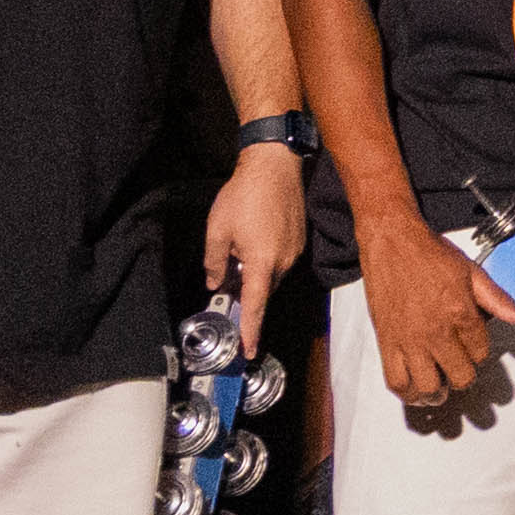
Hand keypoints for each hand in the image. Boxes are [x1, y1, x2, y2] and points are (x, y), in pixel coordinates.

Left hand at [206, 145, 305, 352]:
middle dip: (247, 289)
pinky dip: (266, 257)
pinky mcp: (300, 238)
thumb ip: (214, 262)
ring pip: (272, 273)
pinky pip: (280, 259)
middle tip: (227, 274)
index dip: (251, 330)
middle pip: (263, 289)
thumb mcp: (217, 230)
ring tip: (240, 244)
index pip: (256, 305)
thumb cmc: (243, 196)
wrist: (274, 164)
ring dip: (255, 270)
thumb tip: (216, 282)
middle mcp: (283, 261)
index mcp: (262, 263)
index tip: (248, 350)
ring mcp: (295, 250)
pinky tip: (255, 235)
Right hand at [353, 213, 511, 410]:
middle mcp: (436, 332)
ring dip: (438, 392)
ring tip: (441, 389)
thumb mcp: (472, 272)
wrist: (393, 242)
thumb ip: (499, 300)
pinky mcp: (387, 342)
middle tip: (460, 370)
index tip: (473, 347)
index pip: (481, 353)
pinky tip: (415, 391)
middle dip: (464, 376)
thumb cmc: (430, 254)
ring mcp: (409, 340)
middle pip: (459, 375)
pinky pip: (396, 380)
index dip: (480, 352)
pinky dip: (407, 392)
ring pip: (428, 386)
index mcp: (461, 314)